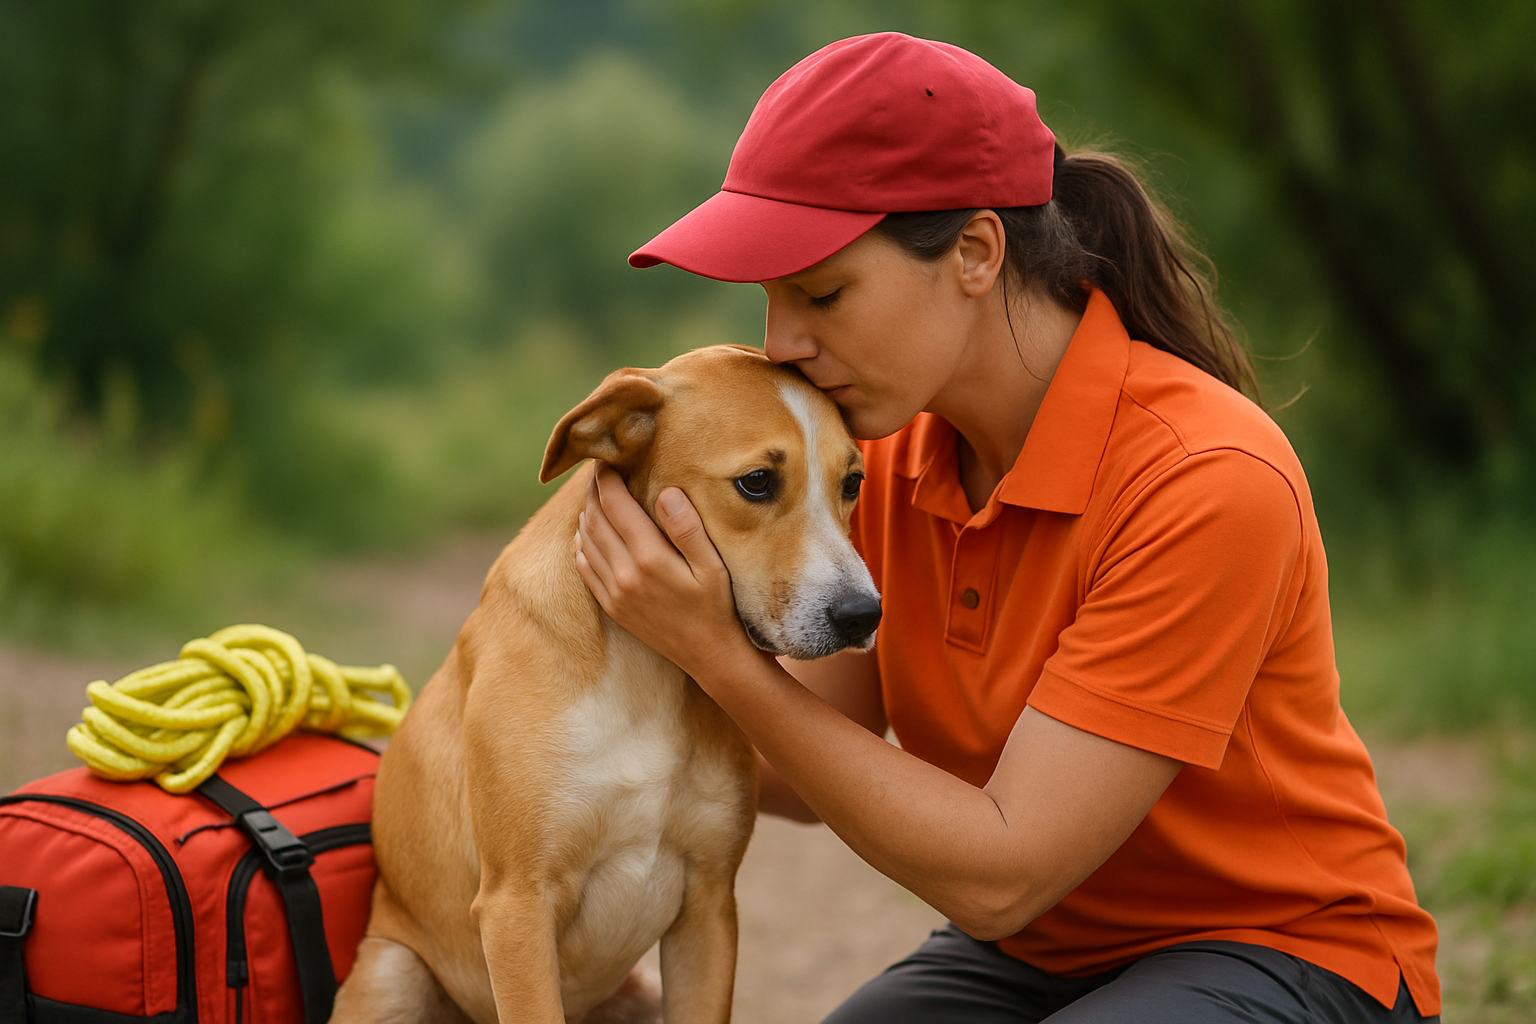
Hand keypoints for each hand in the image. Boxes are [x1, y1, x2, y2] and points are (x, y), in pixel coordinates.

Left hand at [575, 463, 756, 676]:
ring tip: (596, 496)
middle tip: (599, 471)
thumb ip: (688, 527)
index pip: (615, 505)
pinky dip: (582, 544)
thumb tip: (666, 491)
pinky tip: (590, 533)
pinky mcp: (612, 607)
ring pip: (585, 541)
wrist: (710, 655)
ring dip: (586, 514)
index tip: (608, 460)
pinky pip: (584, 568)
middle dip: (594, 491)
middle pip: (594, 519)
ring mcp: (614, 593)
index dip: (607, 478)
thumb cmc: (718, 606)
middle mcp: (624, 574)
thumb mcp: (713, 565)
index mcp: (649, 558)